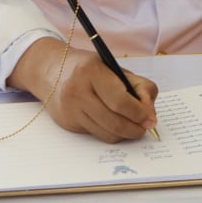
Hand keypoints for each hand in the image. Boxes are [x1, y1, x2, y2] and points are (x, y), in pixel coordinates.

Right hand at [11, 40, 157, 142]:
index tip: (151, 119)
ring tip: (133, 126)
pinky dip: (110, 132)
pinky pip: (96, 135)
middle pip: (114, 122)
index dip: (139, 113)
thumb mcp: (115, 67)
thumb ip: (138, 86)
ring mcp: (70, 109)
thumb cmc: (89, 68)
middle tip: (145, 128)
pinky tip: (113, 122)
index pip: (120, 101)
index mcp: (91, 71)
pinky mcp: (67, 123)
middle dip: (136, 129)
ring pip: (107, 134)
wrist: (50, 71)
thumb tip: (150, 114)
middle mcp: (77, 91)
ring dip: (125, 134)